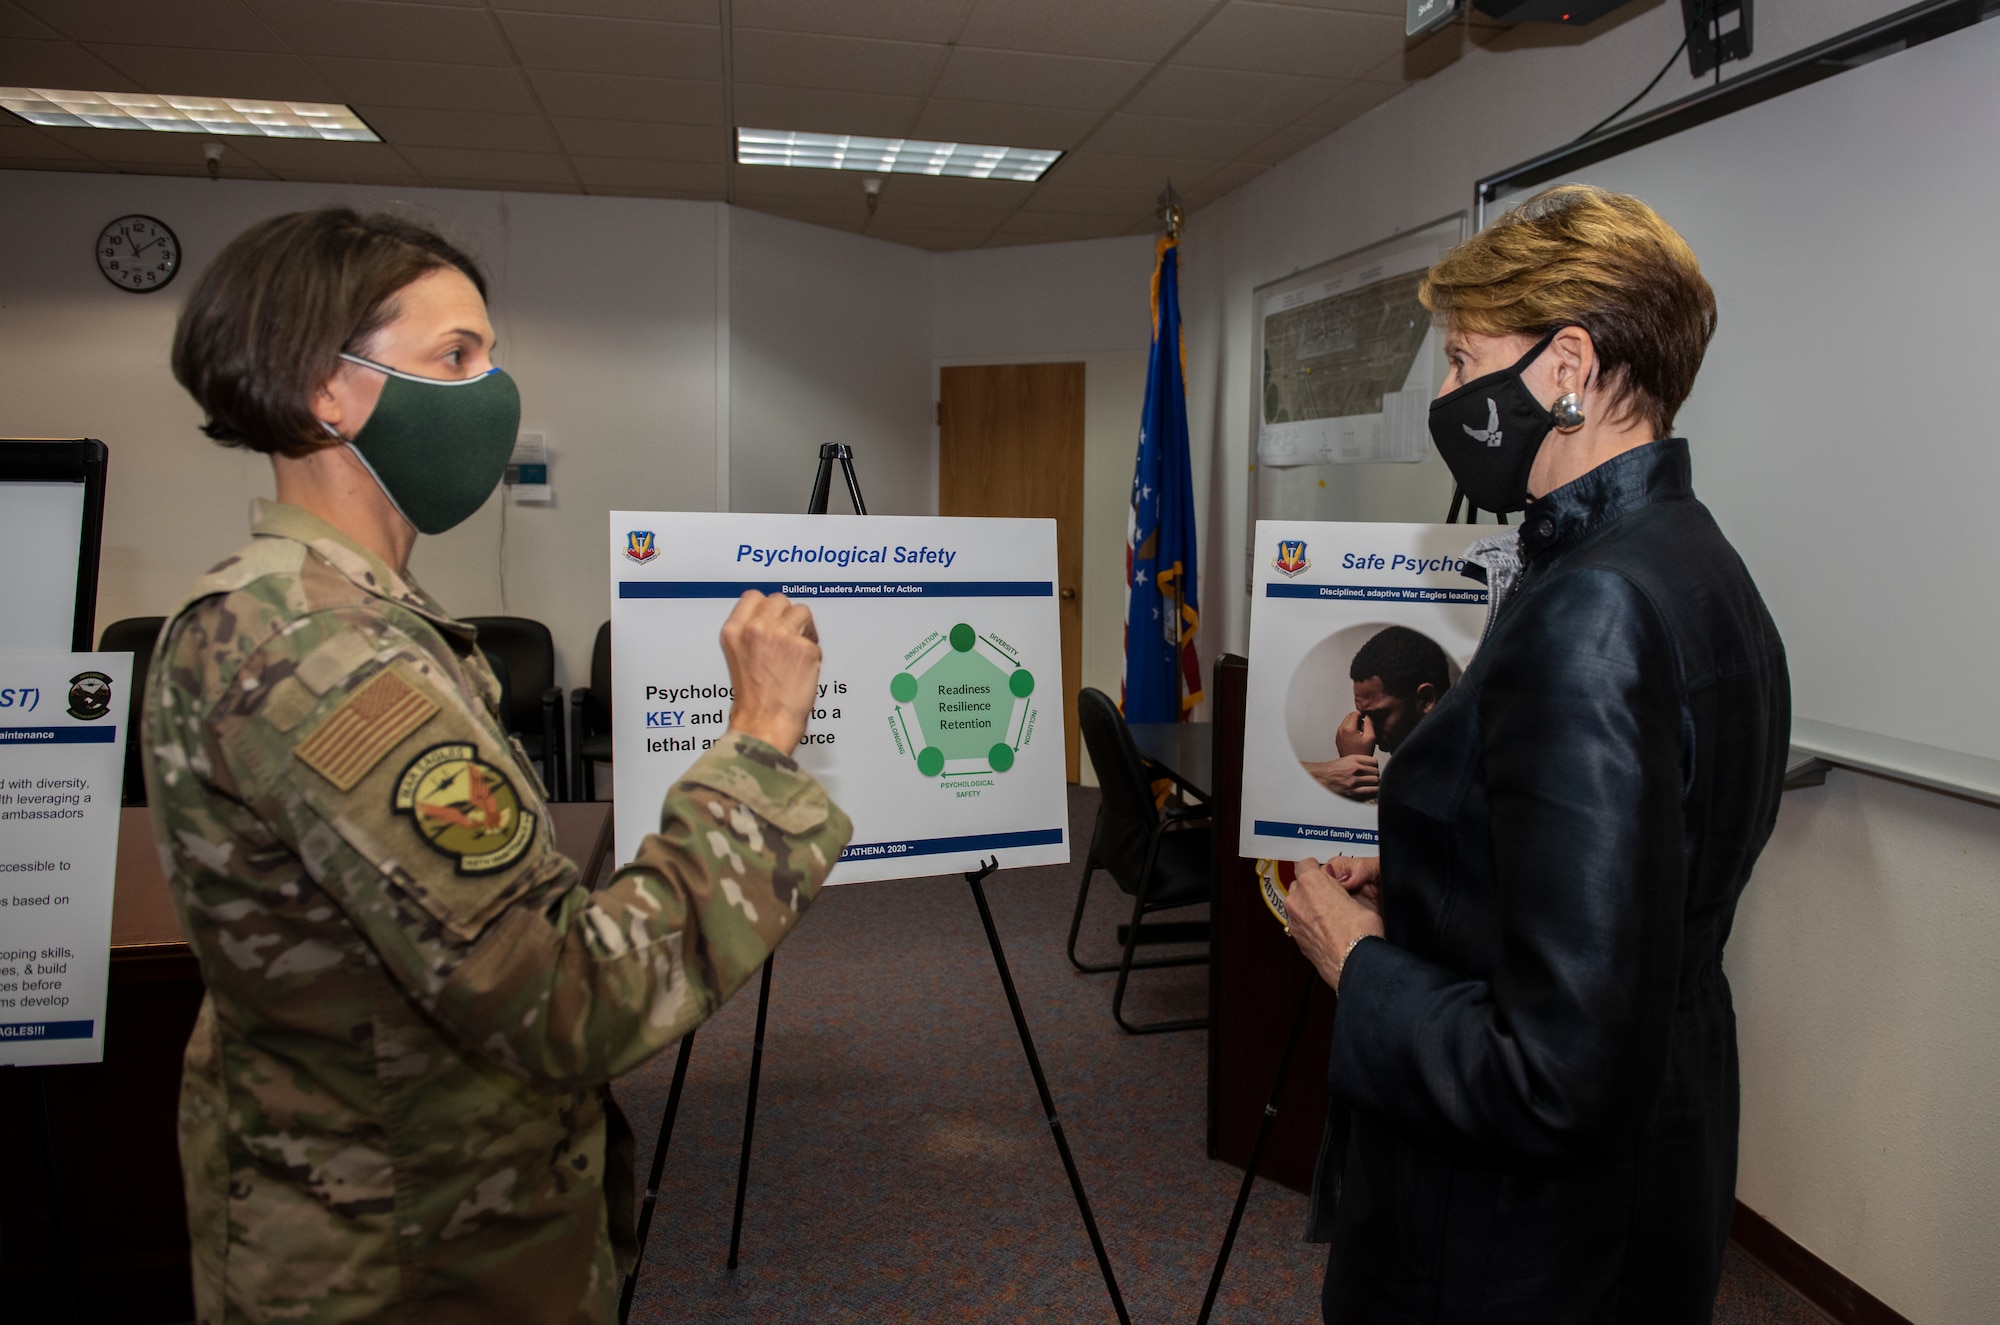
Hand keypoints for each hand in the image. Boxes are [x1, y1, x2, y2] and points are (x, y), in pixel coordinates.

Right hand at [720, 591, 821, 754]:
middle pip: (780, 600)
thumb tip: (769, 621)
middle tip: (790, 635)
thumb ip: (749, 635)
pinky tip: (804, 671)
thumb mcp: (737, 658)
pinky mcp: (804, 648)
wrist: (763, 725)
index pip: (753, 597)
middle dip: (787, 616)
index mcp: (734, 631)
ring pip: (802, 612)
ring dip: (804, 629)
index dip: (767, 606)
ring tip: (799, 651)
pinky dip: (813, 654)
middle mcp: (756, 629)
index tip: (774, 615)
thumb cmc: (752, 702)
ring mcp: (782, 636)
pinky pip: (815, 641)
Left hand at [1286, 856, 1385, 988]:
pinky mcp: (1296, 938)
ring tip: (1333, 917)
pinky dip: (1310, 924)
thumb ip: (1343, 887)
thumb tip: (1342, 885)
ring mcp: (1293, 920)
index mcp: (1311, 882)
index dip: (1320, 870)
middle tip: (1333, 897)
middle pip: (1300, 884)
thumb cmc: (1361, 933)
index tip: (1329, 876)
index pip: (1307, 863)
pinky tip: (1328, 931)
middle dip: (1314, 888)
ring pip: (1298, 905)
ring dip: (1310, 907)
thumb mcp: (1362, 897)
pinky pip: (1300, 923)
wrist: (1354, 964)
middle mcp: (1296, 899)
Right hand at [1302, 754, 1378, 799]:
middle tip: (1373, 778)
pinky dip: (1373, 792)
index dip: (1375, 766)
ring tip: (1372, 785)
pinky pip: (1371, 791)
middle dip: (1375, 776)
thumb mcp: (1345, 760)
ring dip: (1375, 784)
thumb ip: (1358, 762)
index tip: (1374, 769)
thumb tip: (1370, 767)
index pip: (1374, 761)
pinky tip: (1371, 791)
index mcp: (1353, 759)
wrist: (1319, 778)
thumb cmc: (1330, 771)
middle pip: (1376, 772)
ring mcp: (1354, 781)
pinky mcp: (1353, 792)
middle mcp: (1355, 769)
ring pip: (1375, 781)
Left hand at [1335, 710, 1375, 757]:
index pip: (1355, 713)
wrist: (1355, 764)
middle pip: (1350, 716)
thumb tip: (1368, 714)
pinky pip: (1345, 729)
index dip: (1363, 715)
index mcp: (1348, 728)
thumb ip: (1369, 722)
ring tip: (1361, 735)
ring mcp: (1338, 734)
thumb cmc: (1363, 753)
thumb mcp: (1371, 736)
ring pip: (1347, 722)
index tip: (1368, 721)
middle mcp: (1340, 730)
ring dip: (1355, 725)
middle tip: (1365, 729)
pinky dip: (1351, 730)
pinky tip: (1357, 739)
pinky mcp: (1338, 738)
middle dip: (1359, 720)